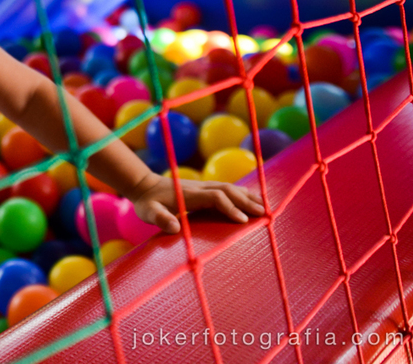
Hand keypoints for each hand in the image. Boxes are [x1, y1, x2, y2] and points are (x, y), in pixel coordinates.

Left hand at [125, 172, 264, 233]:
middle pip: (228, 190)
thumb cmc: (147, 202)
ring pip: (230, 188)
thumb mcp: (148, 212)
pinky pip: (228, 190)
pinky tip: (254, 201)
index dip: (229, 207)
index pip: (215, 197)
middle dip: (246, 202)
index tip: (242, 221)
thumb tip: (174, 227)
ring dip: (248, 197)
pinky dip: (243, 194)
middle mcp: (200, 187)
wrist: (145, 186)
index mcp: (189, 194)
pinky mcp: (205, 188)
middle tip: (265, 215)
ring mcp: (204, 186)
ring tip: (267, 209)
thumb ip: (159, 219)